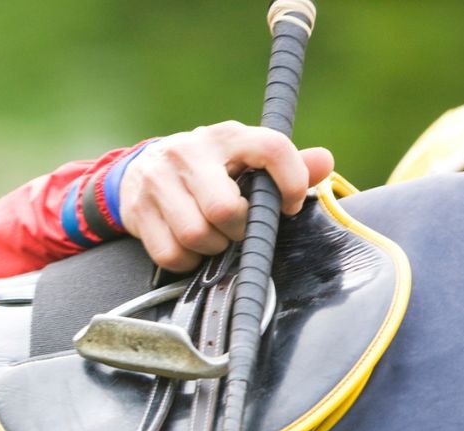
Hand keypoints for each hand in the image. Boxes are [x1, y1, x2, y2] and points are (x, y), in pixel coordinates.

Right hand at [118, 121, 334, 271]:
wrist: (140, 170)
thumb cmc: (208, 171)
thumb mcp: (244, 159)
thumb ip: (286, 163)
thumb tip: (325, 162)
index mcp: (226, 136)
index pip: (271, 149)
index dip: (290, 182)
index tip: (289, 206)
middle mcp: (189, 152)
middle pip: (224, 209)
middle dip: (238, 231)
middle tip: (238, 230)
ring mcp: (158, 181)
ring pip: (196, 235)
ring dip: (212, 248)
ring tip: (214, 238)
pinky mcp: (138, 211)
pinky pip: (170, 254)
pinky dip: (187, 261)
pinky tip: (191, 248)